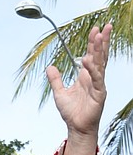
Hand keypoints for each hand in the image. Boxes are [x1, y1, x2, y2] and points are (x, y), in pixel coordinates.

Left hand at [49, 23, 110, 154]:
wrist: (76, 128)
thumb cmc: (71, 112)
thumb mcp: (59, 93)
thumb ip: (55, 80)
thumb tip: (49, 67)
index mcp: (86, 76)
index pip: (92, 55)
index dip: (93, 43)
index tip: (95, 29)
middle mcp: (94, 78)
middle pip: (100, 56)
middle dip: (102, 41)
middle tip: (104, 26)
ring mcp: (98, 85)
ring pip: (100, 64)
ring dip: (100, 50)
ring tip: (99, 36)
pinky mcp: (99, 94)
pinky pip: (97, 79)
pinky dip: (93, 70)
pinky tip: (89, 61)